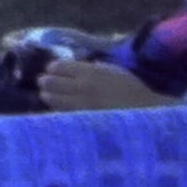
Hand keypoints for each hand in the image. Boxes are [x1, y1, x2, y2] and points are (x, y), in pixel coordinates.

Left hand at [38, 58, 166, 112]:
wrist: (143, 112)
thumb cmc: (131, 89)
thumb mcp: (113, 70)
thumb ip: (94, 67)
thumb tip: (80, 66)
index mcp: (90, 72)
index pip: (59, 67)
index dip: (53, 68)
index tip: (51, 69)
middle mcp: (81, 88)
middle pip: (51, 82)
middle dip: (45, 81)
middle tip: (43, 81)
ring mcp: (80, 106)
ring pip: (52, 99)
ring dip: (47, 95)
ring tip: (45, 94)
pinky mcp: (82, 120)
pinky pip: (62, 113)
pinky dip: (56, 108)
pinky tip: (56, 107)